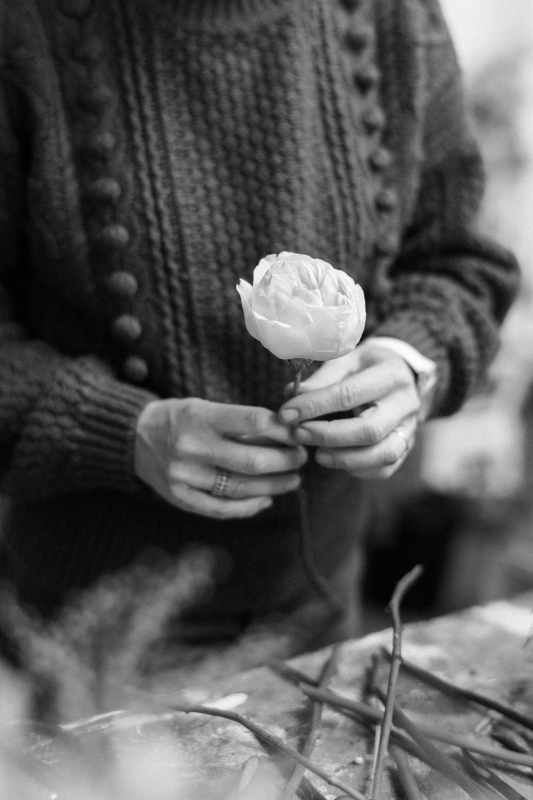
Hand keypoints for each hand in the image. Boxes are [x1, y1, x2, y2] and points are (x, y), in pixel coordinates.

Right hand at [134, 398, 306, 518]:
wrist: (133, 437)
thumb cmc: (179, 419)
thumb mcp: (205, 408)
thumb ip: (241, 423)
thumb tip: (287, 433)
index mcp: (200, 416)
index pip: (253, 421)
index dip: (284, 430)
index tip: (299, 433)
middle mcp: (191, 447)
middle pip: (253, 460)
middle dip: (285, 460)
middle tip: (301, 458)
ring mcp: (184, 476)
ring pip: (242, 487)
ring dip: (275, 485)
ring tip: (293, 479)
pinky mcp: (180, 498)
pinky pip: (222, 509)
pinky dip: (249, 506)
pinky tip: (266, 499)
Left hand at [278, 342, 420, 478]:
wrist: (401, 372)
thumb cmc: (367, 365)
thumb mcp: (346, 360)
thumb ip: (321, 379)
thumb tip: (291, 396)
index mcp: (389, 375)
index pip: (348, 395)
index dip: (314, 406)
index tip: (287, 413)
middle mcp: (405, 403)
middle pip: (369, 430)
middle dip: (328, 436)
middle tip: (299, 434)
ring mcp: (410, 428)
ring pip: (383, 454)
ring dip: (345, 459)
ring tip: (317, 455)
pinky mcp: (407, 446)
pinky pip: (386, 469)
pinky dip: (359, 470)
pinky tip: (338, 460)